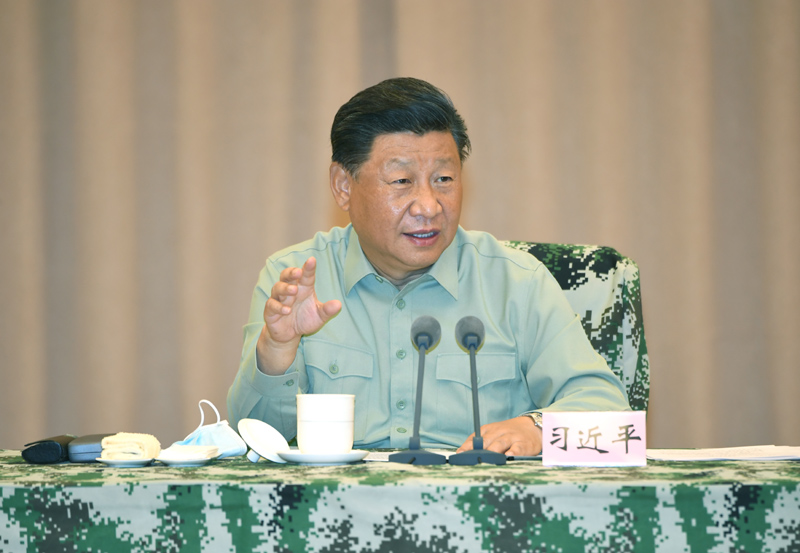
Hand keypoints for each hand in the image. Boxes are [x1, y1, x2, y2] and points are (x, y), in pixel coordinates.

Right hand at [256, 257, 340, 374]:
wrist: (290, 335)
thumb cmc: (304, 320)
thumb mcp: (319, 316)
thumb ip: (327, 310)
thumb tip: (338, 304)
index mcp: (303, 288)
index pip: (306, 275)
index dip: (308, 268)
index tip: (312, 260)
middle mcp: (290, 291)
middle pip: (286, 276)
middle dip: (291, 272)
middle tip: (298, 272)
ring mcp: (279, 299)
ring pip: (277, 288)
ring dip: (285, 288)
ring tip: (294, 291)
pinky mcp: (270, 311)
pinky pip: (272, 305)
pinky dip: (278, 306)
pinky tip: (287, 310)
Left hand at [456, 416, 541, 456]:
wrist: (532, 426)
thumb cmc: (508, 433)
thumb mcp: (492, 433)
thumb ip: (478, 442)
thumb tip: (460, 453)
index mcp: (489, 429)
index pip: (475, 438)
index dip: (467, 447)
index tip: (460, 456)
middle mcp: (499, 432)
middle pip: (486, 441)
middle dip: (478, 451)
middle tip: (471, 460)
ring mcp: (512, 437)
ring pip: (500, 443)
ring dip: (492, 452)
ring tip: (486, 461)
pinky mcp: (523, 445)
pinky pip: (517, 449)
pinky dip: (512, 453)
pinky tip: (507, 458)